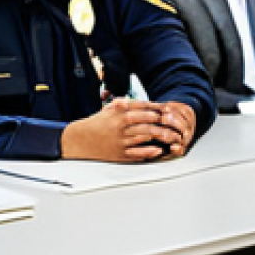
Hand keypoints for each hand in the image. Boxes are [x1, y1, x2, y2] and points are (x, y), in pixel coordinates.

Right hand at [60, 98, 195, 162]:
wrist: (79, 141)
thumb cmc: (96, 124)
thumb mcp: (108, 109)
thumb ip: (123, 103)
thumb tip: (138, 101)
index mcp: (118, 112)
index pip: (143, 107)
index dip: (157, 108)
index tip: (168, 109)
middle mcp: (120, 125)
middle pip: (147, 121)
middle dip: (163, 121)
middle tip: (175, 122)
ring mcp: (121, 141)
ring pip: (145, 136)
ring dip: (161, 136)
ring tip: (172, 136)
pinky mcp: (120, 154)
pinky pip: (138, 153)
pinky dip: (149, 151)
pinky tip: (158, 149)